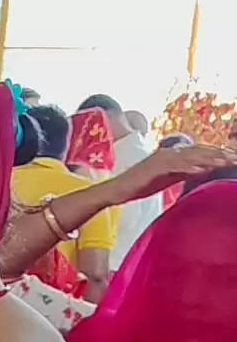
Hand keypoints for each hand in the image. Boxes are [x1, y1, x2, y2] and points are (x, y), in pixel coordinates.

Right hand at [112, 144, 236, 202]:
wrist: (116, 190)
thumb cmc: (139, 185)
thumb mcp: (168, 178)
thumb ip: (184, 172)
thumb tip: (204, 169)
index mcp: (173, 155)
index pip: (200, 152)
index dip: (218, 154)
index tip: (234, 159)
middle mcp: (169, 153)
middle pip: (199, 151)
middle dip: (219, 154)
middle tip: (236, 158)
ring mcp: (161, 158)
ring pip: (190, 156)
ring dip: (208, 158)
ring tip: (225, 162)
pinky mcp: (153, 167)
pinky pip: (174, 165)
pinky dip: (188, 166)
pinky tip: (201, 169)